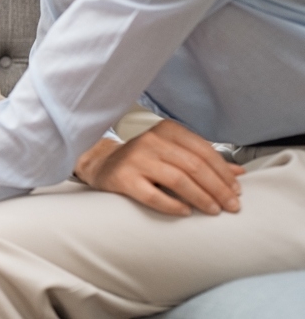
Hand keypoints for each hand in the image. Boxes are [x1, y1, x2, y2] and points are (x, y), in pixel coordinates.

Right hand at [74, 120, 245, 216]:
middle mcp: (151, 141)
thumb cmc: (145, 160)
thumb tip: (238, 174)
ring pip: (178, 180)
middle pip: (194, 166)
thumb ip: (203, 160)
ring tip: (214, 211)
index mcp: (167, 130)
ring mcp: (136, 159)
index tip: (237, 191)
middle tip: (232, 206)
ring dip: (201, 198)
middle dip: (218, 189)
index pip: (204, 151)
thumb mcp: (174, 153)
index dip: (224, 173)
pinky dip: (173, 205)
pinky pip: (153, 195)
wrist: (104, 165)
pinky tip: (186, 212)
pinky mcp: (123, 178)